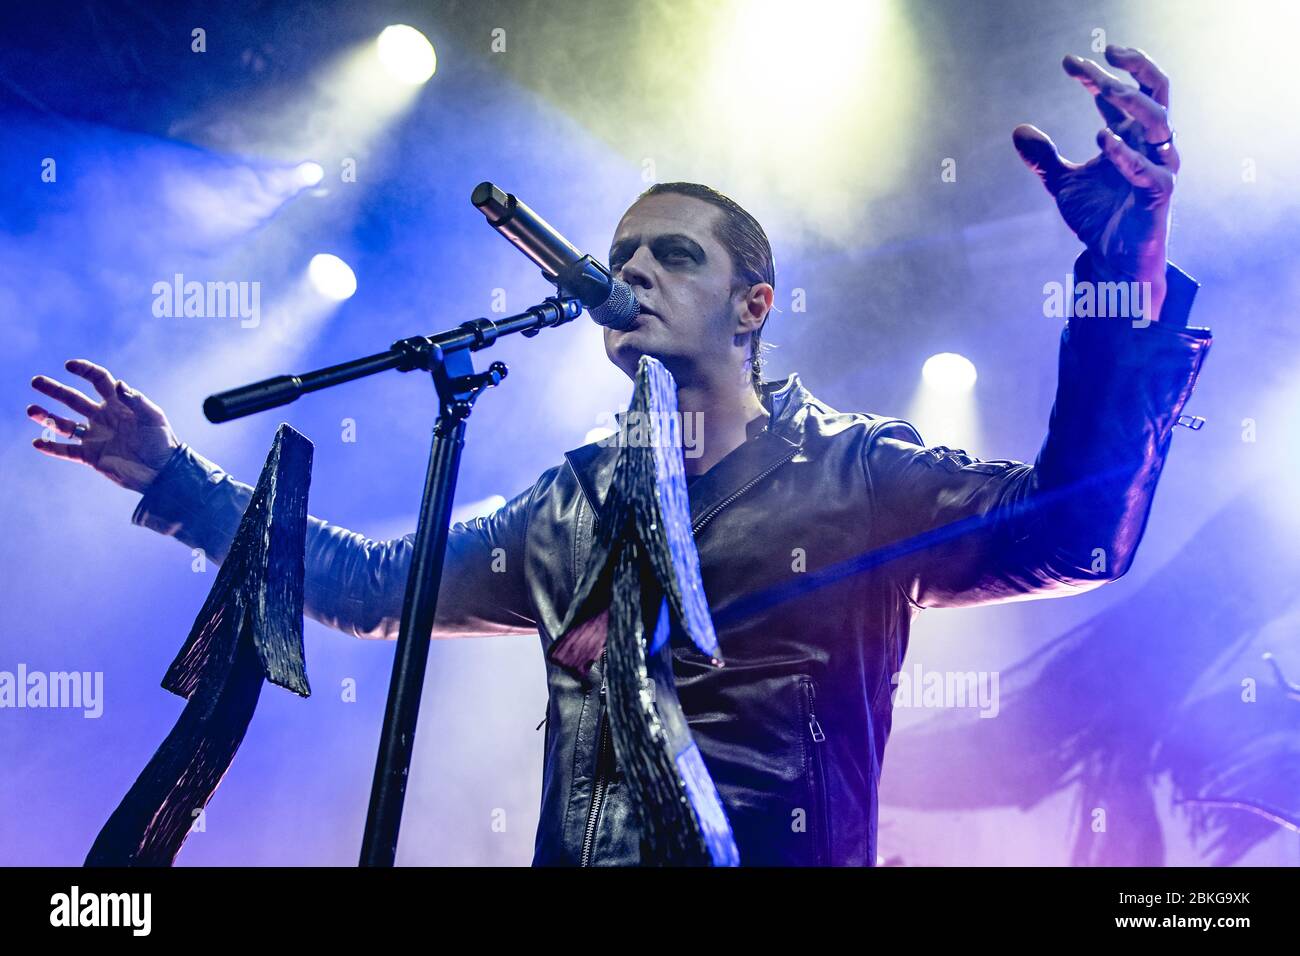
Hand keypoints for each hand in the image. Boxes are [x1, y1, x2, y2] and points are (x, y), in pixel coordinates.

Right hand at [28, 359, 180, 492]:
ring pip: (65, 424)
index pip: (98, 380)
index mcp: (118, 403)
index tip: (70, 365)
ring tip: (31, 410)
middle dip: (54, 390)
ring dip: (47, 417)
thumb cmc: (162, 441)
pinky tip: (37, 443)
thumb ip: (136, 400)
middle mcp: (103, 417)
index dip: (85, 370)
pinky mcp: (91, 456)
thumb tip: (118, 384)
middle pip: (73, 399)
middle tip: (36, 381)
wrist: (162, 471)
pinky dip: (52, 447)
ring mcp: (95, 436)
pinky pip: (67, 450)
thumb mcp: (153, 418)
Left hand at [1013, 45, 1177, 319]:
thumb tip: (1018, 130)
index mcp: (1129, 137)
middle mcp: (1149, 146)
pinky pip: (1149, 170)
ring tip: (1105, 89)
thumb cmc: (1098, 218)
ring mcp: (1159, 168)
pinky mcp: (1159, 196)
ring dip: (1132, 103)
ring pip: (1160, 122)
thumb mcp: (1062, 185)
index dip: (1097, 75)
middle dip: (1133, 69)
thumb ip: (1044, 159)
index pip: (1120, 95)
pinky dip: (1126, 154)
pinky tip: (1103, 139)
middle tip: (1106, 52)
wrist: (1113, 261)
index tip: (1068, 62)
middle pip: (1154, 93)